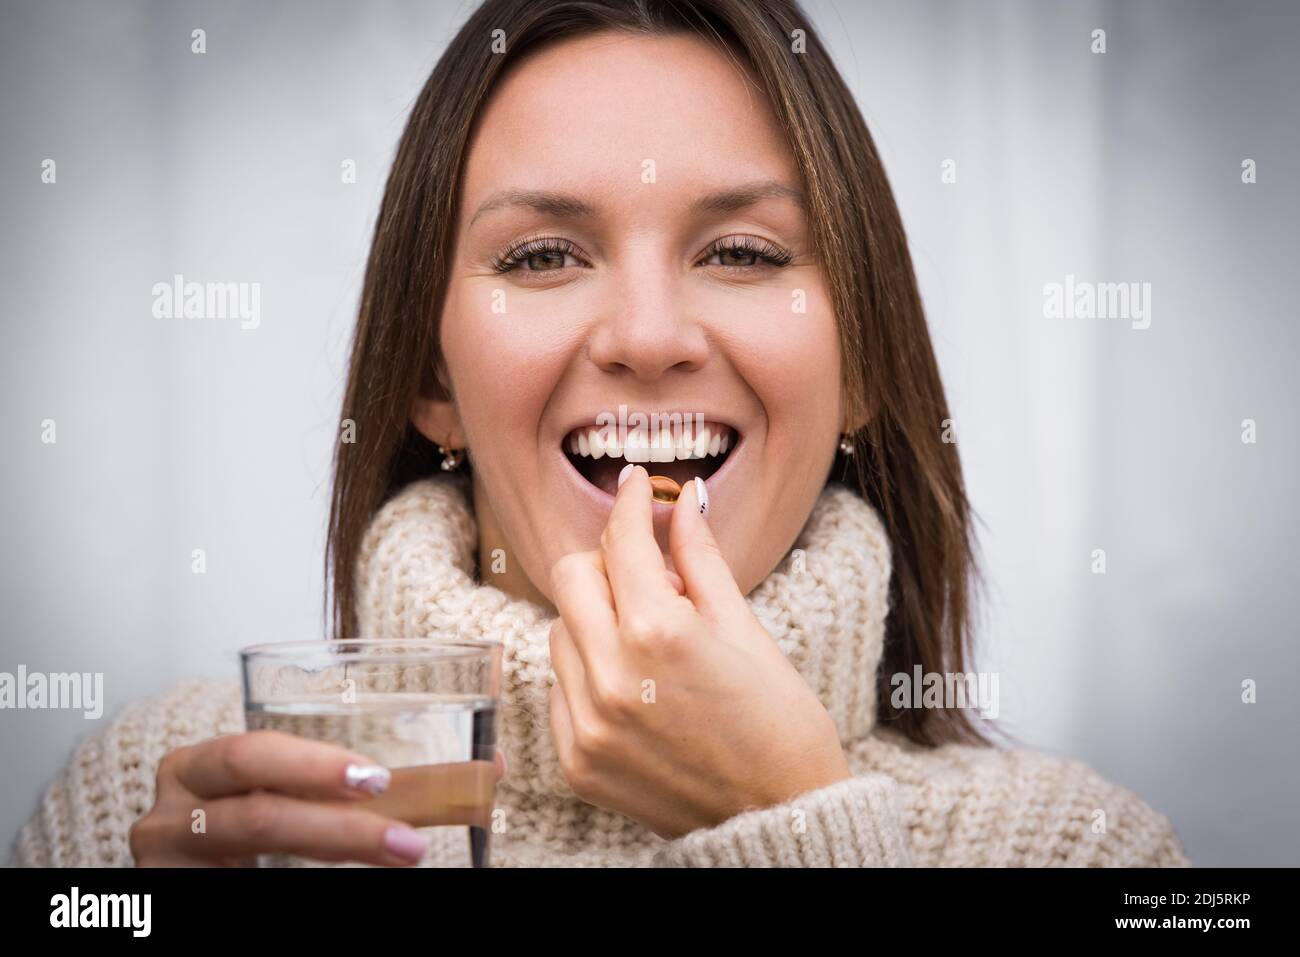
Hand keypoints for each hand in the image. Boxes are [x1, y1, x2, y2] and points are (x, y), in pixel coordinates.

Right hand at [129, 729, 505, 865]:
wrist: (182, 878)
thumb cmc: (241, 831)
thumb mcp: (286, 798)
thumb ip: (361, 788)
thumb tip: (484, 772)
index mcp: (196, 771)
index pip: (251, 755)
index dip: (313, 764)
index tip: (377, 780)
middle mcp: (169, 818)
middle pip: (253, 815)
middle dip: (335, 826)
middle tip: (406, 837)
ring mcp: (166, 867)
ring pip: (254, 849)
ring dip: (336, 851)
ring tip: (401, 854)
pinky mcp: (174, 900)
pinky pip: (244, 892)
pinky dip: (303, 884)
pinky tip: (349, 884)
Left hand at [548, 465, 850, 839]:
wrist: (781, 819)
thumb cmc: (780, 721)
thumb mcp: (745, 629)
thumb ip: (700, 559)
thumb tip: (685, 500)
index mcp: (659, 633)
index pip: (621, 540)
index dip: (631, 502)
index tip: (636, 485)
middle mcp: (611, 676)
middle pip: (571, 575)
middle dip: (607, 562)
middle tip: (648, 573)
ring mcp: (587, 724)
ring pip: (559, 629)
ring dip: (596, 619)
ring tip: (649, 640)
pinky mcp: (576, 760)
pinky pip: (560, 687)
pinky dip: (588, 672)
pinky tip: (635, 684)